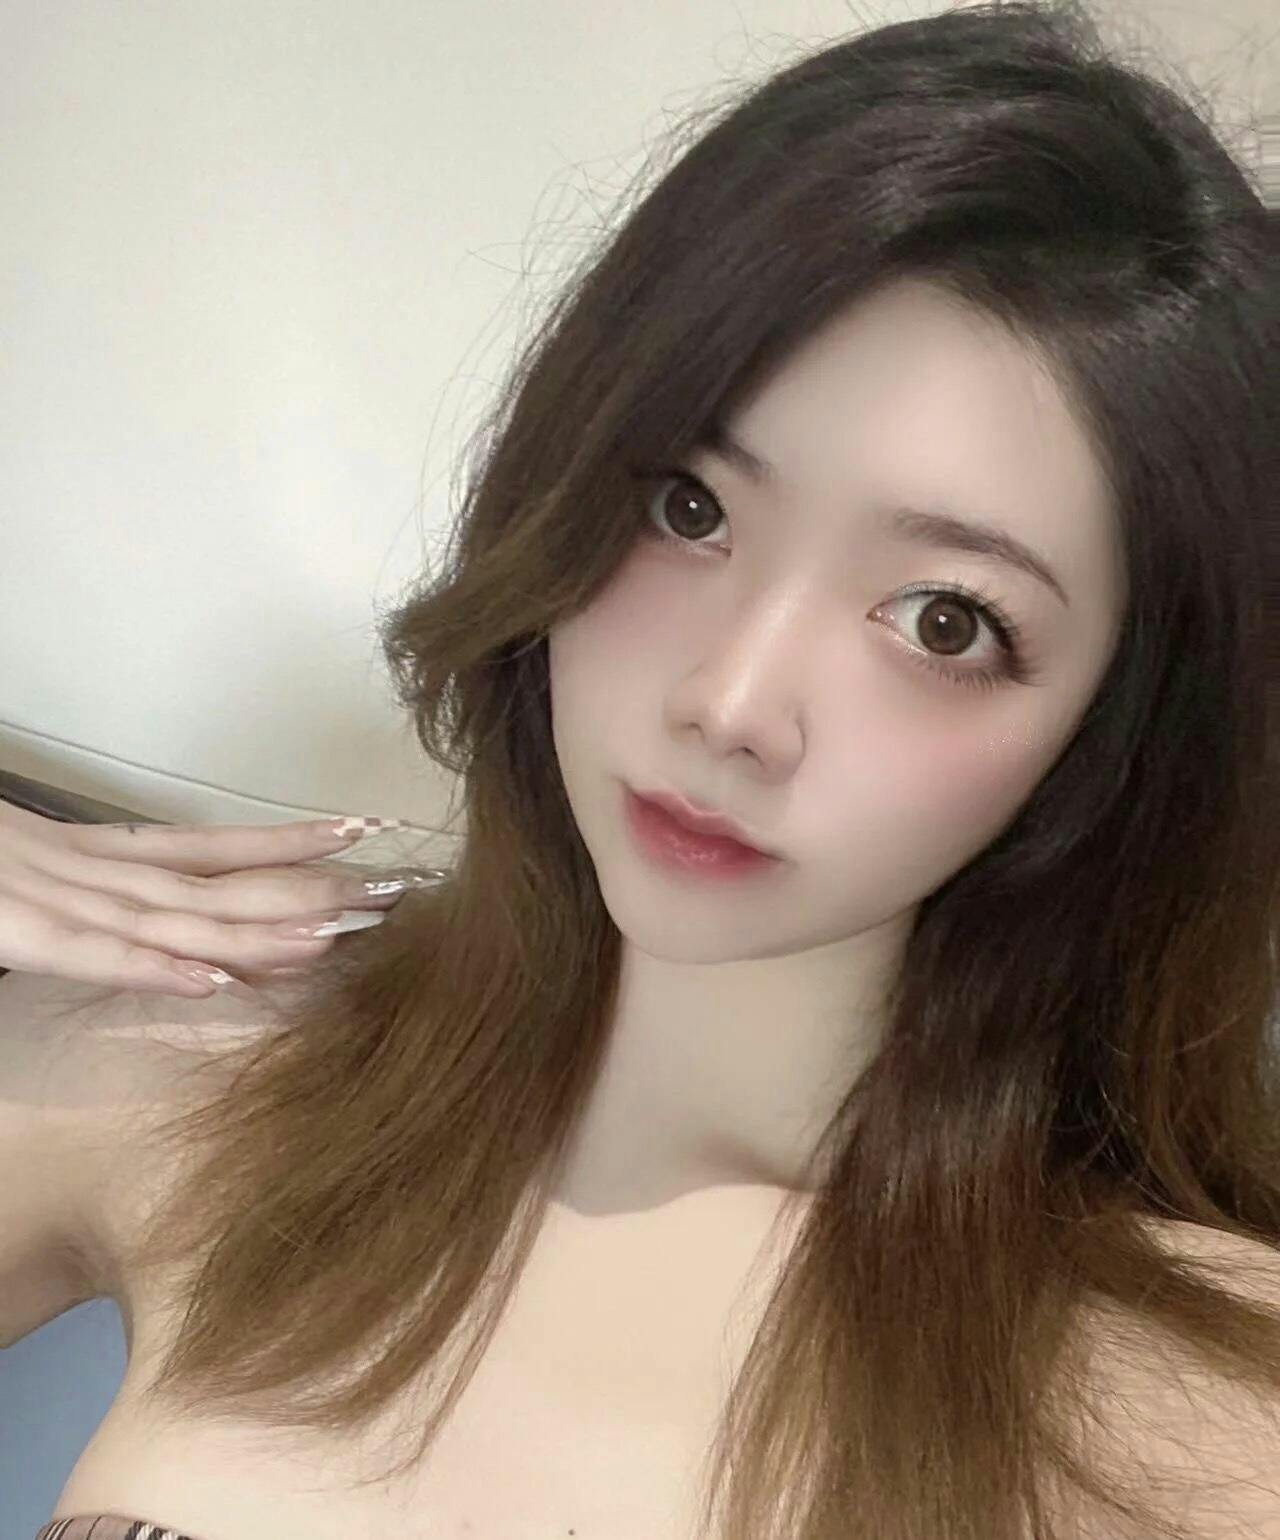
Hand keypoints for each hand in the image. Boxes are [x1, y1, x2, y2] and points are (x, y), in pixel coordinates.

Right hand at [0, 800, 417, 997]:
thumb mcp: (18, 875)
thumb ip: (77, 900)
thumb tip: (143, 917)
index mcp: (85, 853)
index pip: (206, 847)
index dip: (284, 842)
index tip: (357, 833)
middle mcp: (81, 867)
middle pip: (214, 879)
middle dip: (307, 886)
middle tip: (399, 889)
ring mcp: (43, 893)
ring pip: (170, 914)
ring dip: (258, 926)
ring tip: (341, 930)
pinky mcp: (4, 926)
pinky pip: (84, 952)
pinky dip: (148, 966)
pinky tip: (215, 981)